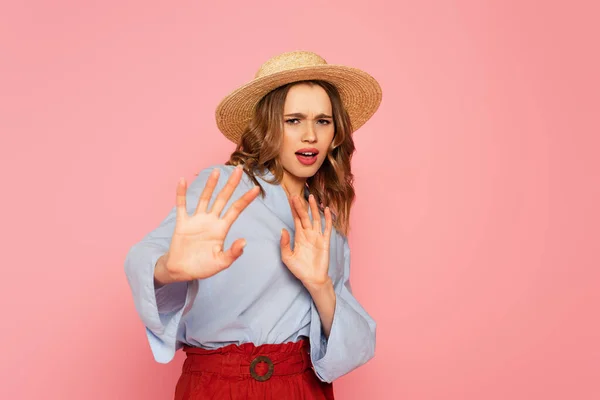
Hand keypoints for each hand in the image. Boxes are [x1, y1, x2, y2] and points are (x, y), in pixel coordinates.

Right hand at [156, 166, 259, 284]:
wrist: (182, 271)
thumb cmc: (203, 267)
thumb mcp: (221, 263)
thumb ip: (233, 253)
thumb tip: (244, 242)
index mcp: (222, 229)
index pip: (236, 210)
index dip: (245, 199)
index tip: (256, 188)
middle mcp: (211, 221)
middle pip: (223, 198)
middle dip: (231, 184)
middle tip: (240, 169)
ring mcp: (197, 220)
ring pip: (205, 198)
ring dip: (210, 185)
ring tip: (217, 171)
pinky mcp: (183, 223)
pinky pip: (181, 205)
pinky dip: (181, 193)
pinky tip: (182, 180)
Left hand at [280, 194, 332, 289]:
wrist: (312, 279)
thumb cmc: (299, 269)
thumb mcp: (287, 257)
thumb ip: (284, 244)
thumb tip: (283, 230)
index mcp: (299, 236)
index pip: (295, 219)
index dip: (293, 209)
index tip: (290, 198)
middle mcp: (308, 233)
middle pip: (304, 216)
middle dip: (300, 206)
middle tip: (296, 194)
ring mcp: (317, 236)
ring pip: (316, 219)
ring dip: (313, 208)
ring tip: (311, 197)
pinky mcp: (325, 241)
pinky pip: (327, 228)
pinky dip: (327, 218)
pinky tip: (327, 210)